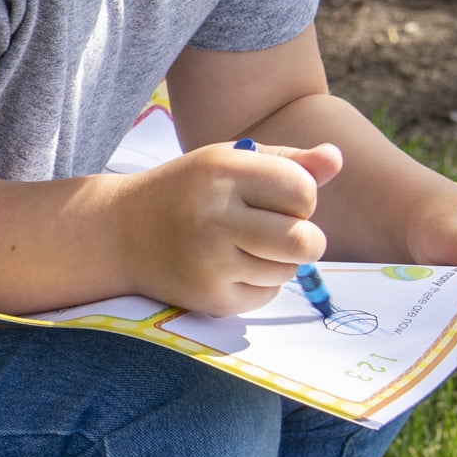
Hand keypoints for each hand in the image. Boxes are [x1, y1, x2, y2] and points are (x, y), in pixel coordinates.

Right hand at [117, 142, 342, 316]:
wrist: (120, 233)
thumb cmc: (187, 191)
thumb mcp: (229, 162)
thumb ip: (287, 162)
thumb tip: (337, 158)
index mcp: (223, 171)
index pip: (302, 190)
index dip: (301, 197)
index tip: (277, 198)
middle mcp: (215, 215)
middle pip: (305, 240)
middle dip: (304, 238)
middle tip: (280, 231)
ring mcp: (210, 261)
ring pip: (288, 271)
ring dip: (279, 262)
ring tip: (246, 247)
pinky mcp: (210, 298)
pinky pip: (266, 296)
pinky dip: (258, 284)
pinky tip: (229, 268)